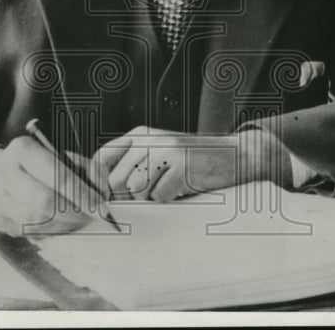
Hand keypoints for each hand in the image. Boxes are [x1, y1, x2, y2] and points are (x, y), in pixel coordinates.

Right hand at [0, 137, 111, 233]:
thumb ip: (85, 168)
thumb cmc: (36, 163)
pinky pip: (31, 233)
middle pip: (45, 203)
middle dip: (74, 213)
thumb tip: (102, 189)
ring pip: (39, 222)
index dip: (83, 194)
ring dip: (65, 225)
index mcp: (23, 149)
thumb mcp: (60, 154)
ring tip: (78, 218)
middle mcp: (6, 173)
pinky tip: (59, 223)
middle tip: (92, 216)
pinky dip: (51, 232)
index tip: (102, 207)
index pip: (58, 175)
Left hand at [91, 126, 289, 201]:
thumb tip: (99, 191)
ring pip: (137, 192)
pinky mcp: (180, 165)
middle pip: (117, 181)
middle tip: (151, 194)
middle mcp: (148, 139)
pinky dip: (170, 200)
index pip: (101, 158)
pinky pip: (159, 198)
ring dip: (152, 199)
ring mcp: (165, 150)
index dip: (98, 182)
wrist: (236, 156)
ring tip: (171, 187)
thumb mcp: (158, 155)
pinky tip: (183, 188)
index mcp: (139, 134)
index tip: (104, 199)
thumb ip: (131, 166)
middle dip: (129, 197)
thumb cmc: (194, 163)